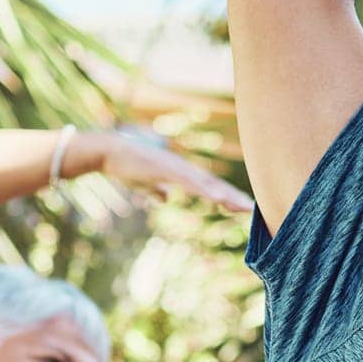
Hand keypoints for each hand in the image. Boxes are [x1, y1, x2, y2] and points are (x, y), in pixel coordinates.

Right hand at [100, 131, 252, 212]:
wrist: (108, 152)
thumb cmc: (127, 166)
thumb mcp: (147, 183)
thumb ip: (159, 190)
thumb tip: (166, 198)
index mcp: (181, 173)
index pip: (209, 187)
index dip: (227, 196)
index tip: (243, 208)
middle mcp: (183, 168)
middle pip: (214, 185)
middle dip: (234, 197)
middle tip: (254, 210)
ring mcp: (175, 168)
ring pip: (206, 184)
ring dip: (225, 195)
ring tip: (243, 206)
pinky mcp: (165, 169)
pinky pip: (189, 182)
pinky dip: (205, 190)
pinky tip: (218, 197)